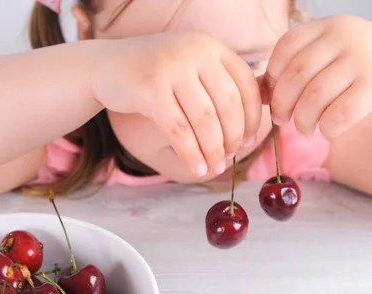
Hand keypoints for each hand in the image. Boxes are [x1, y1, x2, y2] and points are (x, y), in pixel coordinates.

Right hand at [91, 32, 260, 176]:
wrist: (106, 66)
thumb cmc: (155, 72)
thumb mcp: (191, 66)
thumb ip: (221, 80)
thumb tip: (265, 104)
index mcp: (211, 47)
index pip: (246, 86)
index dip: (253, 118)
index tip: (249, 141)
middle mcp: (195, 53)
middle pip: (229, 105)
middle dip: (233, 138)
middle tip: (231, 157)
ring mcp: (172, 69)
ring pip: (205, 120)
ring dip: (213, 150)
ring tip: (214, 167)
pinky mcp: (150, 90)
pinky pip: (179, 131)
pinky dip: (191, 154)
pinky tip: (197, 168)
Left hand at [263, 15, 371, 138]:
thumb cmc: (363, 75)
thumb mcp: (330, 63)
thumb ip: (294, 72)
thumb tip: (255, 93)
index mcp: (330, 26)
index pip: (285, 47)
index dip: (272, 76)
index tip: (273, 96)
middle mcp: (346, 36)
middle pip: (295, 75)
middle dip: (282, 104)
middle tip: (282, 120)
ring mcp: (363, 59)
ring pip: (313, 98)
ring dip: (302, 121)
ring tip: (305, 128)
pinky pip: (337, 115)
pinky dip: (326, 129)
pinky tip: (327, 131)